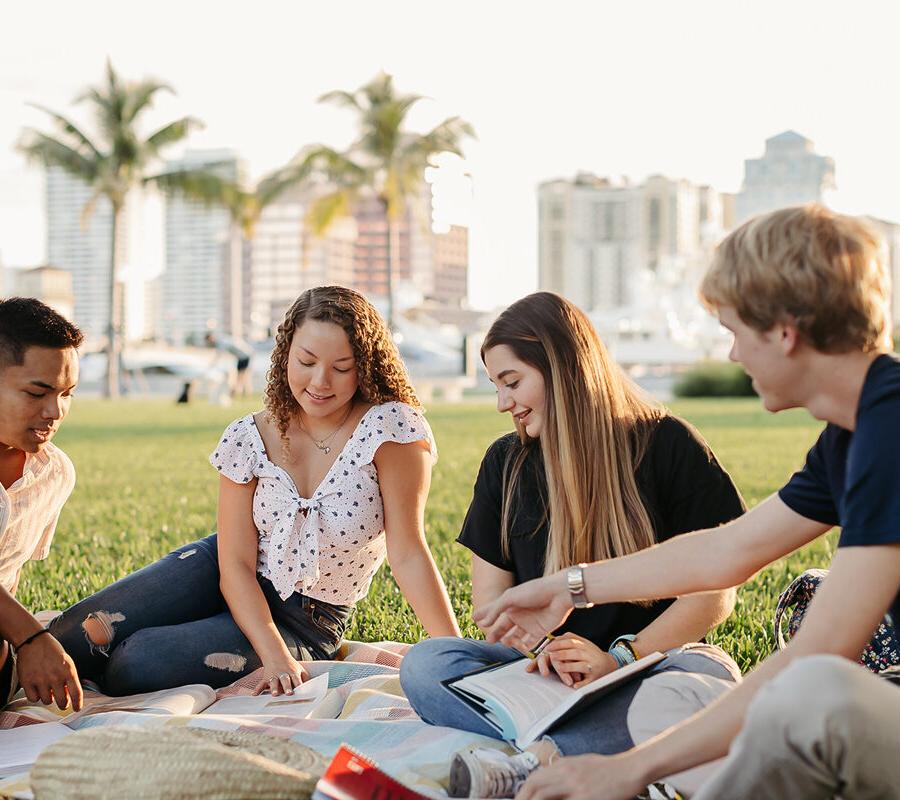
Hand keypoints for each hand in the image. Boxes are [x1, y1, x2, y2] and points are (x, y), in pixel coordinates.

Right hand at [15, 633, 82, 710]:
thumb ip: (69, 678)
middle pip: (61, 702)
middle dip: (62, 704)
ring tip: (47, 688)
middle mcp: (56, 677)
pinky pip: (33, 699)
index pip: (76, 693)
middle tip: (61, 702)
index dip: (77, 704)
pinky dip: (36, 696)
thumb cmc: (53, 652)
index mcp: (69, 671)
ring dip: (48, 698)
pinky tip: (37, 688)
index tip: (77, 709)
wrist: (34, 641)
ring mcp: (41, 680)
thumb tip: (68, 696)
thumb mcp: (67, 662)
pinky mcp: (27, 682)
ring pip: (47, 701)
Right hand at [253, 654, 307, 695]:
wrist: (276, 656)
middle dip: (287, 687)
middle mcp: (283, 674)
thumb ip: (306, 679)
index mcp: (293, 672)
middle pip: (285, 680)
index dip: (299, 685)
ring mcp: (274, 676)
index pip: (297, 679)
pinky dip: (257, 689)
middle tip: (289, 694)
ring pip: (273, 682)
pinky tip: (254, 694)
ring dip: (274, 688)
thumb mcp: (300, 670)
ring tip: (275, 694)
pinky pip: (261, 684)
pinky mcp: (266, 679)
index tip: (302, 692)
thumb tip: (313, 688)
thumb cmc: (290, 666)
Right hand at [474, 571, 571, 651]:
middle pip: (504, 627)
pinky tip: (520, 649)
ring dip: (509, 641)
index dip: (484, 615)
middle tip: (489, 640)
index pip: (494, 611)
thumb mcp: (510, 597)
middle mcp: (519, 614)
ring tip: (504, 642)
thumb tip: (484, 621)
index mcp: (510, 603)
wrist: (559, 594)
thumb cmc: (534, 591)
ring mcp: (529, 623)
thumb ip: (495, 610)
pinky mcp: (540, 631)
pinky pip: (530, 643)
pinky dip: (525, 647)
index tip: (474, 619)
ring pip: (515, 636)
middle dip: (496, 633)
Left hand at [516, 753, 645, 799]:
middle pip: (535, 786)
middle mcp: (566, 773)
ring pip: (544, 795)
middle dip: (523, 798)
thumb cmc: (607, 769)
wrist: (629, 769)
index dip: (524, 791)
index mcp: (564, 765)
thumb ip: (564, 772)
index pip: (535, 777)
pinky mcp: (585, 797)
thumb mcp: (581, 765)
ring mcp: (575, 786)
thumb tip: (549, 781)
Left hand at [525, 635, 616, 687]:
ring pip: (581, 666)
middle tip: (551, 656)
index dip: (559, 644)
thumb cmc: (591, 654)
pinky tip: (573, 685)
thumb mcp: (584, 643)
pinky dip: (581, 684)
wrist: (610, 664)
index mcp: (585, 645)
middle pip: (575, 653)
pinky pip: (588, 681)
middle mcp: (590, 655)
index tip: (548, 647)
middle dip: (562, 654)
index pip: (572, 642)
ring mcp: (594, 666)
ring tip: (559, 668)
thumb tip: (555, 637)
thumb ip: (571, 639)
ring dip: (569, 667)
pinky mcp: (596, 678)